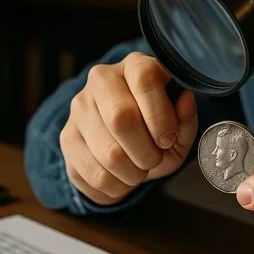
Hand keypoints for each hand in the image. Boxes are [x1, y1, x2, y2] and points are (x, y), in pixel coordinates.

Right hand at [60, 52, 197, 205]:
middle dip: (146, 152)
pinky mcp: (66, 137)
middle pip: (121, 118)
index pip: (144, 80)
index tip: (167, 140)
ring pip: (108, 153)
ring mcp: (79, 108)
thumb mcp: (179, 125)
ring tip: (139, 170)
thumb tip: (186, 100)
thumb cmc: (156, 129)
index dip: (160, 116)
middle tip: (154, 159)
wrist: (125, 142)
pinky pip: (94, 174)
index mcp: (135, 66)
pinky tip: (122, 178)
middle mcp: (102, 80)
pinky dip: (116, 187)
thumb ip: (186, 117)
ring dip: (133, 174)